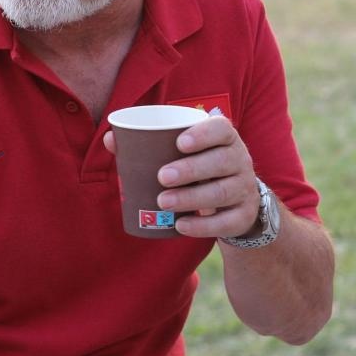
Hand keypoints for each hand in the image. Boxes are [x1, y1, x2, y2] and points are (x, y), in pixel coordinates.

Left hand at [102, 116, 257, 240]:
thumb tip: (110, 138)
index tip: (179, 142)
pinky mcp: (243, 216)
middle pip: (221, 162)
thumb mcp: (182, 154)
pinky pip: (227, 222)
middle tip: (161, 176)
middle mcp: (240, 161)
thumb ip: (148, 144)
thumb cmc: (199, 169)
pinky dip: (203, 226)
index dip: (203, 134)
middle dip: (191, 169)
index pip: (221, 129)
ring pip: (223, 192)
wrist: (234, 202)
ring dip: (191, 198)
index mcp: (225, 139)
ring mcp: (244, 189)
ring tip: (163, 202)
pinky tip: (181, 225)